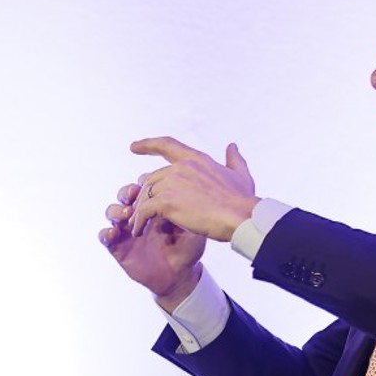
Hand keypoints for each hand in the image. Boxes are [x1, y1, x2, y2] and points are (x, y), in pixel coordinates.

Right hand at [100, 179, 205, 308]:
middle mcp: (139, 216)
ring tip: (127, 215)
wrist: (180, 276)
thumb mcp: (193, 228)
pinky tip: (114, 233)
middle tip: (134, 194)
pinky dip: (105, 232)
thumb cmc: (187, 250)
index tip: (149, 184)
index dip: (143, 182)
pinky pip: (104, 237)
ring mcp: (127, 230)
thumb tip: (184, 191)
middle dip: (126, 192)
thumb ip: (187, 211)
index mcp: (155, 207)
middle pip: (124, 195)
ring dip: (116, 210)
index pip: (144, 187)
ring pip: (112, 211)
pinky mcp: (118, 247)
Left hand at [127, 138, 256, 241]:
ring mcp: (172, 183)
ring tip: (136, 223)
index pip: (167, 145)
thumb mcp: (240, 175)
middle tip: (138, 207)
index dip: (148, 144)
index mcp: (195, 159)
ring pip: (145, 195)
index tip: (133, 146)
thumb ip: (234, 159)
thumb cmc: (243, 200)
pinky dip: (138, 221)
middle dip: (144, 193)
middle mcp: (181, 167)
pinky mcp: (166, 202)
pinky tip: (137, 231)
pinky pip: (144, 211)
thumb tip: (232, 146)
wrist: (241, 218)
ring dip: (139, 209)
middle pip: (151, 178)